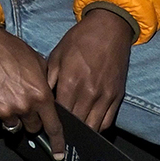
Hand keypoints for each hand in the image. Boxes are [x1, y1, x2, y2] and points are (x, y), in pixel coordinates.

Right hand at [0, 29, 64, 157]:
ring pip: (14, 125)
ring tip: (7, 96)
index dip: (58, 142)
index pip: (53, 126)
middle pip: (33, 128)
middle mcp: (23, 107)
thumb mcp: (38, 63)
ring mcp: (3, 111)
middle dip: (32, 119)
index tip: (59, 154)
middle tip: (24, 102)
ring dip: (13, 116)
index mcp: (40, 95)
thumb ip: (46, 85)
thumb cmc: (10, 50)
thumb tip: (50, 101)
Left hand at [46, 10, 133, 132]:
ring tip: (72, 132)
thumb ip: (49, 80)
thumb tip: (41, 100)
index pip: (59, 113)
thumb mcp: (56, 56)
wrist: (109, 28)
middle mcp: (89, 93)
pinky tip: (88, 126)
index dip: (52, 121)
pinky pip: (107, 121)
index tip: (46, 124)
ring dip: (82, 131)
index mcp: (71, 82)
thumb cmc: (80, 40)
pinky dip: (97, 127)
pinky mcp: (117, 96)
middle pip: (76, 123)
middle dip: (66, 129)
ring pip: (92, 127)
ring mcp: (106, 96)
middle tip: (58, 132)